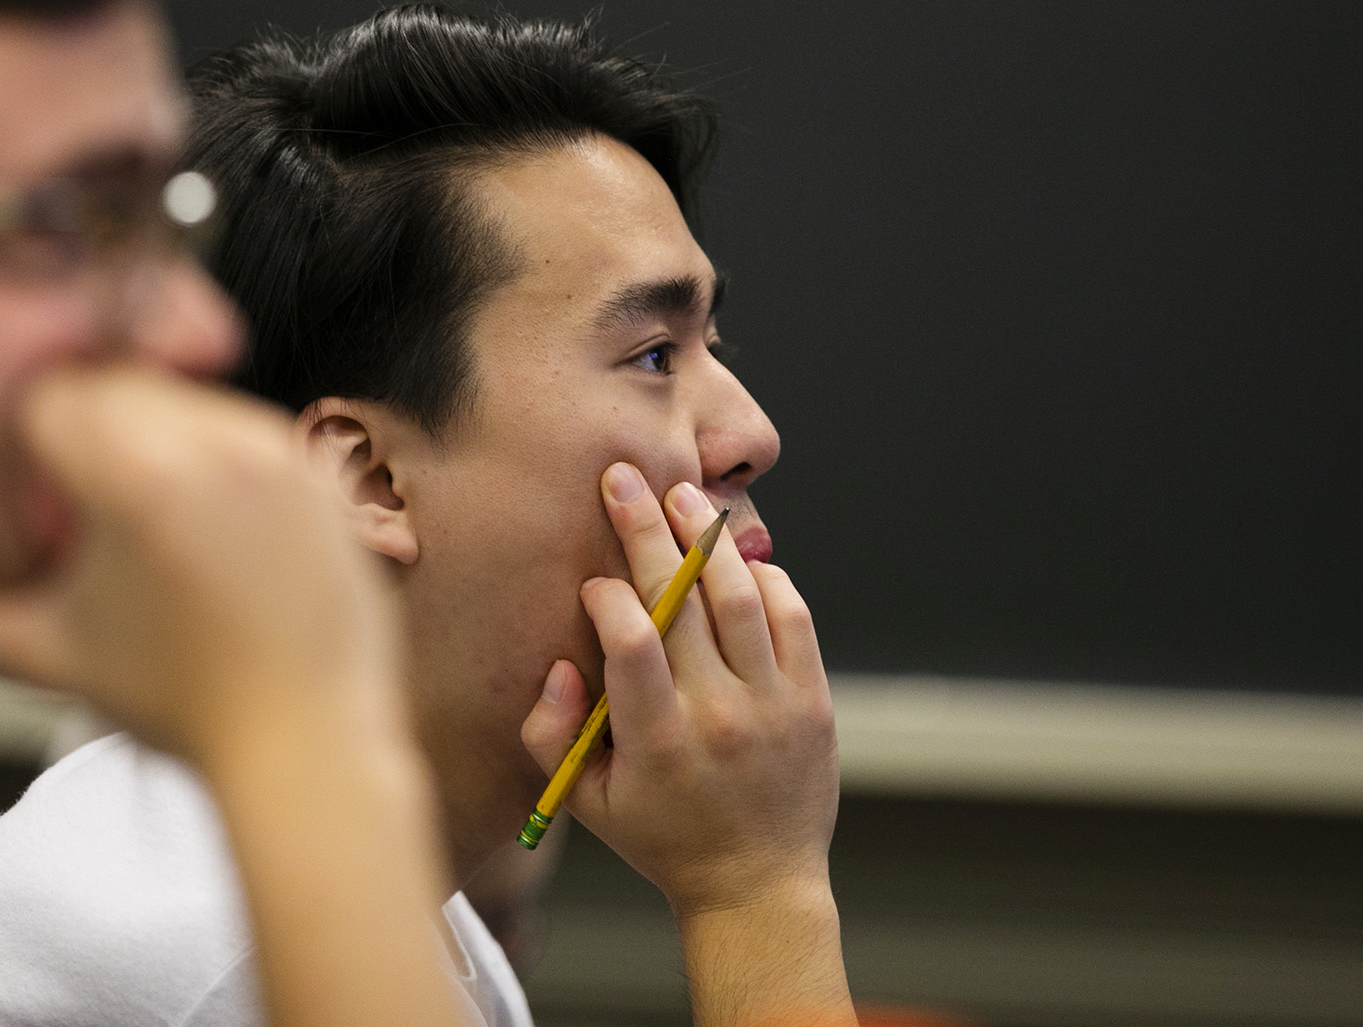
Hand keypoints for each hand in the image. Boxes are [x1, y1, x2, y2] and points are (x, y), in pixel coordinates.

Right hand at [0, 363, 408, 769]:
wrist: (307, 745)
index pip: (49, 397)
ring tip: (143, 522)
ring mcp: (278, 450)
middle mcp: (216, 443)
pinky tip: (204, 528)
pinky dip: (212, 457)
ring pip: (182, 400)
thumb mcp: (52, 654)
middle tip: (73, 503)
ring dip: (150, 437)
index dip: (20, 439)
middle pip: (117, 387)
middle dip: (85, 431)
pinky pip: (242, 428)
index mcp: (140, 475)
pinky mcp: (319, 468)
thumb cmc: (178, 705)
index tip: (23, 490)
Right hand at [520, 466, 840, 918]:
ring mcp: (772, 704)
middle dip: (646, 529)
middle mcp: (718, 716)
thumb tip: (557, 665)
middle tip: (623, 479)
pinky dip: (764, 578)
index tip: (595, 581)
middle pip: (683, 600)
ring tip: (681, 497)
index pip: (632, 644)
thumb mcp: (587, 802)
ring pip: (740, 596)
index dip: (609, 597)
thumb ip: (551, 735)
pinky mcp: (811, 699)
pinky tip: (735, 557)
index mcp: (658, 742)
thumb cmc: (662, 836)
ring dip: (707, 537)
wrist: (758, 883)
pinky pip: (792, 615)